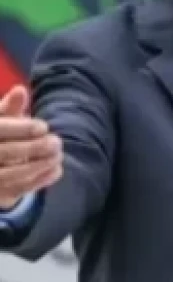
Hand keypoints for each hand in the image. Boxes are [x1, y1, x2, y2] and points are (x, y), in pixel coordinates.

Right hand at [0, 86, 61, 208]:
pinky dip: (40, 180)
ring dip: (39, 165)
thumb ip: (9, 107)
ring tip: (58, 155)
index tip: (43, 126)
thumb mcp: (0, 121)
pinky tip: (56, 169)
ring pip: (10, 175)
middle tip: (56, 142)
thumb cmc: (0, 137)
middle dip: (34, 148)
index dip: (21, 129)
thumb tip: (20, 90)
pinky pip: (18, 190)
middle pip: (4, 154)